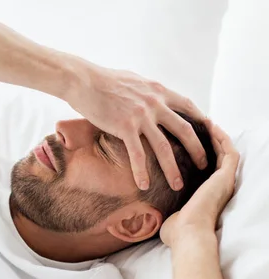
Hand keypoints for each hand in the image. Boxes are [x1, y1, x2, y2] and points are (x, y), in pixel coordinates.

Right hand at [66, 61, 208, 190]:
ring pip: (164, 147)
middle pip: (184, 130)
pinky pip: (137, 154)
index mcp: (158, 91)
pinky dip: (141, 171)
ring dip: (172, 168)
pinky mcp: (125, 127)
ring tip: (177, 185)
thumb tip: (149, 97)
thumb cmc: (103, 80)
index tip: (208, 134)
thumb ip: (146, 92)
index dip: (200, 120)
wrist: (84, 81)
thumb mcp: (133, 81)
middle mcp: (155, 103)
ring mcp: (141, 116)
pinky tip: (144, 184)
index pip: (187, 106)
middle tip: (202, 166)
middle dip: (197, 150)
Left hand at [160, 124, 238, 247]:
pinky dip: (222, 138)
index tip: (187, 138)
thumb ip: (161, 209)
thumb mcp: (167, 216)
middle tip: (198, 123)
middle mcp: (217, 186)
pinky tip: (211, 125)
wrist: (186, 236)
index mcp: (206, 194)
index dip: (199, 152)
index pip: (205, 167)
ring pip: (225, 151)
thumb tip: (145, 213)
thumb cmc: (175, 232)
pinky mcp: (225, 178)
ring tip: (205, 119)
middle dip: (208, 139)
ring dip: (216, 134)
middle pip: (216, 156)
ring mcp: (224, 181)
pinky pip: (229, 152)